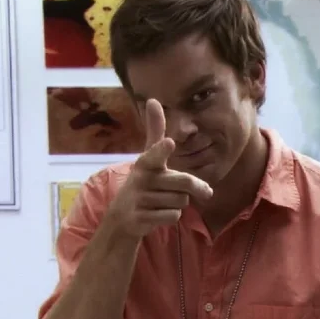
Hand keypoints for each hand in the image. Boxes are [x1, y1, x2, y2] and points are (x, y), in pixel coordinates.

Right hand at [107, 99, 212, 237]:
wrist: (121, 219)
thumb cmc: (143, 183)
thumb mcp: (148, 157)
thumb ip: (155, 131)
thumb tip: (152, 99)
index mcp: (145, 162)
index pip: (155, 154)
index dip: (162, 149)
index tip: (169, 143)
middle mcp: (141, 179)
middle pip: (184, 183)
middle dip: (195, 188)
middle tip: (198, 191)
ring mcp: (138, 200)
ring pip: (181, 202)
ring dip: (178, 204)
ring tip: (161, 202)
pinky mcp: (139, 218)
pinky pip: (173, 216)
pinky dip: (171, 217)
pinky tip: (157, 214)